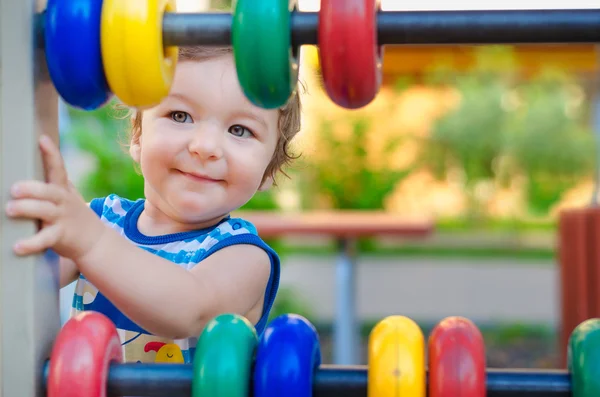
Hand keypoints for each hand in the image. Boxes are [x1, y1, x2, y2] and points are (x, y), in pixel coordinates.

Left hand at [5, 134, 104, 259]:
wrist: (95, 241)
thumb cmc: (72, 215)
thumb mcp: (66, 196)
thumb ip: (50, 184)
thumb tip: (22, 172)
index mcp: (63, 189)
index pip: (58, 168)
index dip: (51, 153)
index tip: (42, 139)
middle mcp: (63, 201)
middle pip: (49, 191)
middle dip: (32, 188)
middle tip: (14, 189)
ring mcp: (62, 218)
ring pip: (45, 211)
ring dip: (27, 208)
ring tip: (10, 209)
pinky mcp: (61, 236)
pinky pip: (45, 239)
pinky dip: (31, 243)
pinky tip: (18, 246)